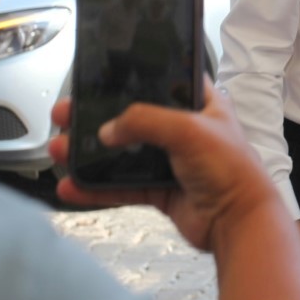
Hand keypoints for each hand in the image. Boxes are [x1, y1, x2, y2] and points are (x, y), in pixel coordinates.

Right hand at [48, 79, 270, 251]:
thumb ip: (145, 120)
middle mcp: (185, 129)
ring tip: (60, 150)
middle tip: (66, 115)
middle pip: (133, 118)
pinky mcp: (162, 190)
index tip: (99, 78)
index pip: (162, 81)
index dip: (133, 78)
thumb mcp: (188, 129)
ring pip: (123, 153)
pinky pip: (122, 186)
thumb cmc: (230, 168)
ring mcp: (172, 161)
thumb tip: (108, 128)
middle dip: (96, 117)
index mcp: (200, 103)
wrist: (238, 221)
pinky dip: (97, 187)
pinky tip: (72, 186)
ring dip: (91, 153)